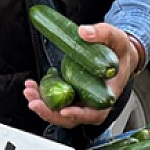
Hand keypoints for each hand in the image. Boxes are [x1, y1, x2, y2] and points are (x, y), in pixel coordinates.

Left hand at [24, 23, 142, 128]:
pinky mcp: (70, 95)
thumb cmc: (120, 52)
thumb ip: (103, 33)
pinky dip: (42, 96)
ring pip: (59, 111)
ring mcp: (80, 100)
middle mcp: (93, 102)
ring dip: (42, 105)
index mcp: (107, 94)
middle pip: (71, 117)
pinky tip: (32, 87)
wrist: (118, 56)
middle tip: (35, 102)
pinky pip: (55, 101)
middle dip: (50, 113)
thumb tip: (84, 32)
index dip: (79, 115)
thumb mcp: (117, 39)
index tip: (63, 111)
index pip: (95, 113)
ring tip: (29, 91)